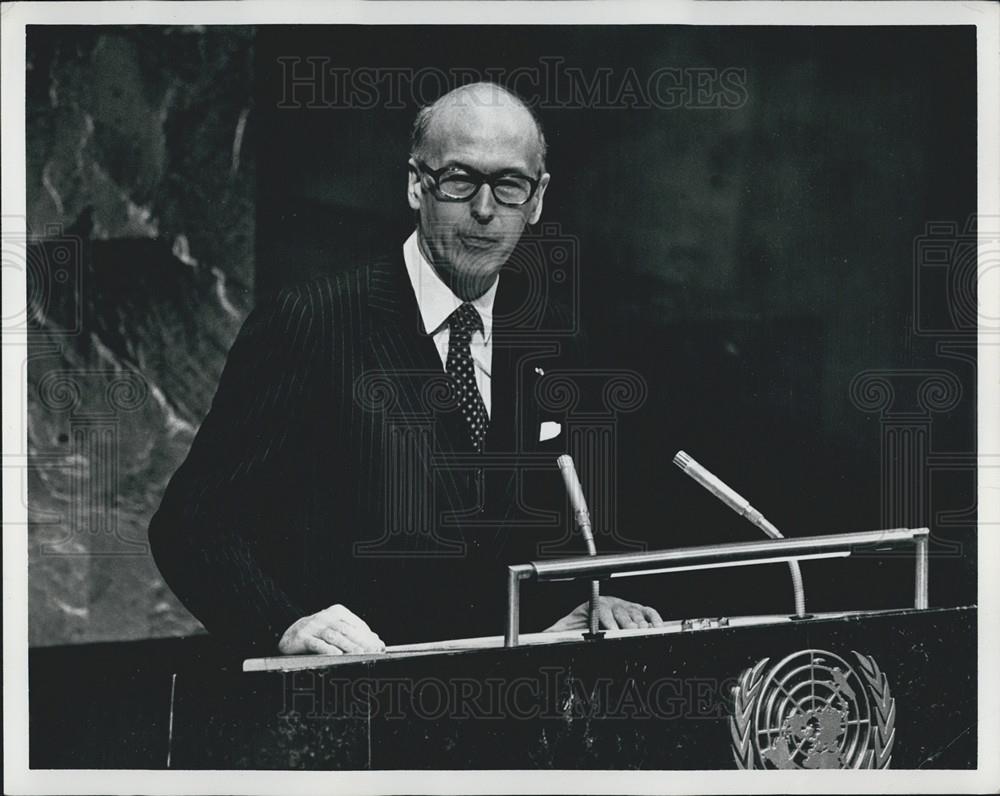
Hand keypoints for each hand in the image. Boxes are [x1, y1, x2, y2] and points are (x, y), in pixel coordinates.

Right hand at [278, 604, 385, 654]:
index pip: (357, 624)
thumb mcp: (336, 629)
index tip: (379, 647)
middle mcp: (326, 616)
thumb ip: (355, 634)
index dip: (369, 637)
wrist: (289, 634)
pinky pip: (318, 644)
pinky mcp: (303, 637)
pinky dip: (328, 650)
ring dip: (349, 646)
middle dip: (362, 642)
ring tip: (360, 654)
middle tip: (373, 652)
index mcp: (337, 612)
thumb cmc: (318, 633)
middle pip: (347, 630)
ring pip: (335, 636)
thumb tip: (377, 642)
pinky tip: (338, 655)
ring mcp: (314, 626)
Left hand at [544, 596, 663, 632]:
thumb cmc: (579, 623)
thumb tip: (543, 637)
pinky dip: (655, 618)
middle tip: (630, 634)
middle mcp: (612, 603)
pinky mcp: (638, 610)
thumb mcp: (565, 627)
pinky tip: (657, 627)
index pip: (603, 610)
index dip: (609, 622)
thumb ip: (555, 632)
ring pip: (636, 614)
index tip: (613, 633)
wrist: (590, 617)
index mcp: (595, 605)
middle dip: (627, 625)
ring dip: (640, 624)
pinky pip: (649, 611)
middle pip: (622, 613)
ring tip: (642, 634)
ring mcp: (626, 606)